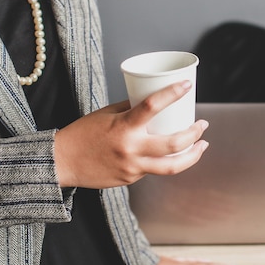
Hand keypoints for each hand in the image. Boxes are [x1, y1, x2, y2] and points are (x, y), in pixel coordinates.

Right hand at [54, 81, 208, 188]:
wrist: (61, 162)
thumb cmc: (83, 133)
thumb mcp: (107, 114)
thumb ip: (131, 109)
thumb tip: (155, 102)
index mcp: (123, 126)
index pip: (153, 105)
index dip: (173, 93)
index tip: (188, 85)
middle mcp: (130, 148)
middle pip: (174, 144)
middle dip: (195, 134)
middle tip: (203, 125)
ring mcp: (132, 167)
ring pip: (172, 166)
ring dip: (193, 155)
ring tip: (202, 145)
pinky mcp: (130, 179)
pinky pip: (154, 170)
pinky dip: (166, 161)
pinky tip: (172, 155)